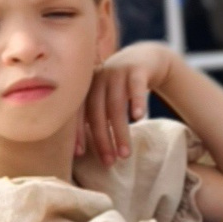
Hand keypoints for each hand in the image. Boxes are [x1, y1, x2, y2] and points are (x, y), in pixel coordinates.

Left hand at [76, 42, 170, 162]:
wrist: (145, 58)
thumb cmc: (120, 87)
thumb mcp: (104, 97)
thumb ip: (93, 115)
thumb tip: (79, 152)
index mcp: (86, 88)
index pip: (78, 113)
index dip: (77, 133)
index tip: (80, 154)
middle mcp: (98, 79)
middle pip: (97, 113)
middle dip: (102, 139)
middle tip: (109, 162)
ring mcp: (117, 72)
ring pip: (116, 105)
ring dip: (120, 131)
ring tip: (126, 154)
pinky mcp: (137, 69)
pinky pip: (136, 87)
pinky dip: (137, 102)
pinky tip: (140, 118)